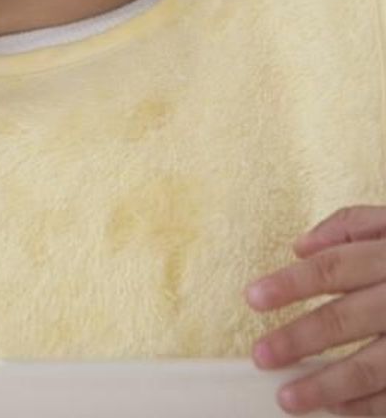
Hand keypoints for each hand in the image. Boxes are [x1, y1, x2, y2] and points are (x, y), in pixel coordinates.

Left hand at [247, 206, 385, 414]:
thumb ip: (351, 226)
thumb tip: (299, 246)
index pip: (333, 268)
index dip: (289, 284)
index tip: (252, 298)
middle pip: (346, 319)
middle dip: (298, 340)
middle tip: (261, 356)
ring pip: (373, 367)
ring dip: (326, 387)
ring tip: (286, 398)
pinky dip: (368, 408)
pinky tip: (337, 410)